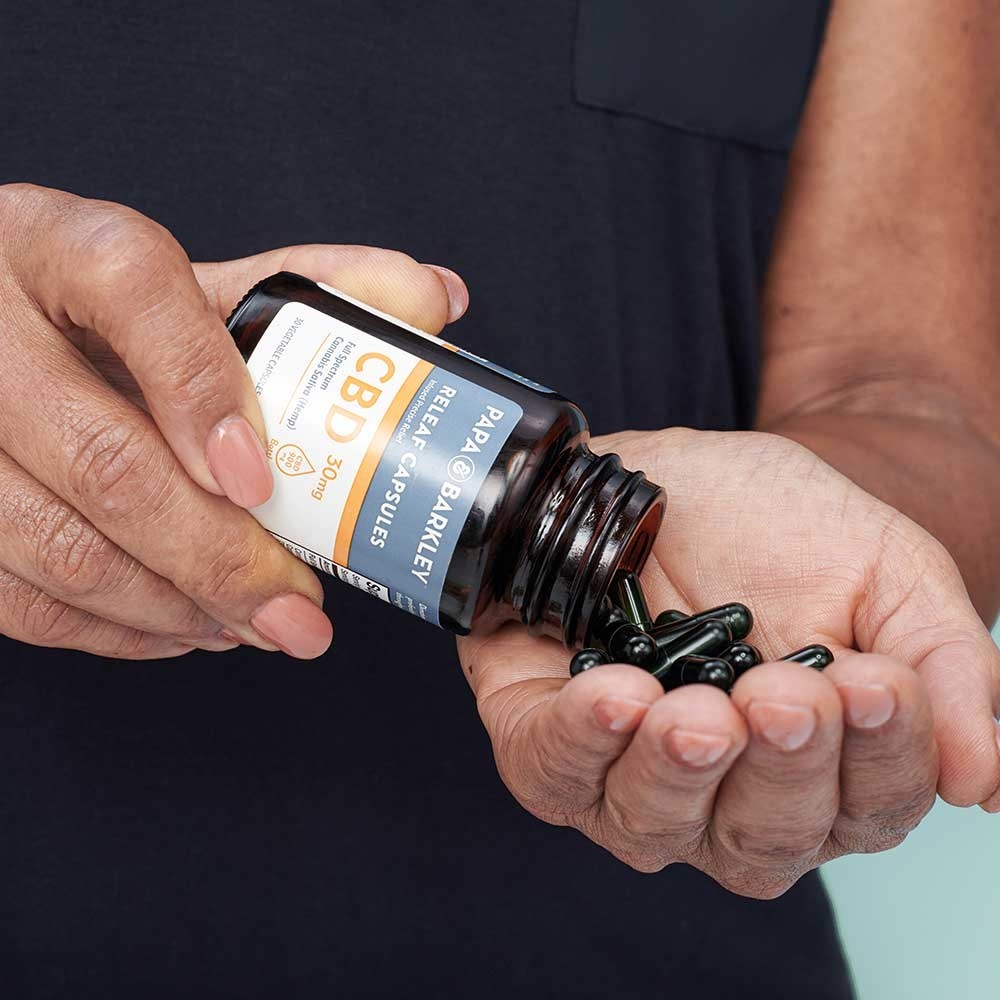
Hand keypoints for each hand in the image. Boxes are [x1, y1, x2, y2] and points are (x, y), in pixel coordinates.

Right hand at [0, 183, 465, 658]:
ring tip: (256, 625)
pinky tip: (186, 629)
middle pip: (103, 458)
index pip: (134, 291)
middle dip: (217, 555)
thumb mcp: (187, 282)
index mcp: (62, 246)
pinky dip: (112, 631)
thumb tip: (437, 297)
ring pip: (56, 545)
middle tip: (297, 608)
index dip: (203, 390)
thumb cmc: (90, 308)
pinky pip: (15, 595)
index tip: (263, 479)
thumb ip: (307, 288)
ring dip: (175, 606)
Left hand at [459, 428, 999, 897]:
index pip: (866, 807)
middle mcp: (725, 791)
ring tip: (698, 710)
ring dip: (678, 774)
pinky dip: (579, 745)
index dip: (878, 759)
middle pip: (760, 842)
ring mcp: (626, 771)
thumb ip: (947, 665)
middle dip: (780, 771)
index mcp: (821, 766)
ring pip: (651, 825)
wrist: (685, 471)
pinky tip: (616, 696)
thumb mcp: (888, 570)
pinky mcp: (543, 729)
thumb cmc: (787, 525)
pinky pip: (550, 771)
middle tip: (784, 692)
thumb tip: (983, 784)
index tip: (871, 681)